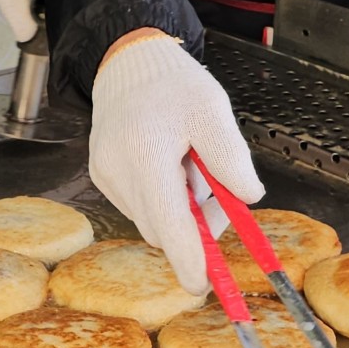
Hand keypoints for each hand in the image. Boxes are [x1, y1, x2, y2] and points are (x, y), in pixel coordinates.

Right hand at [89, 29, 263, 293]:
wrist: (130, 64)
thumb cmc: (175, 86)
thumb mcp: (213, 110)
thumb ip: (230, 156)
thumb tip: (247, 198)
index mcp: (145, 152)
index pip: (168, 221)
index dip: (187, 257)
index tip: (201, 284)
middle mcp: (117, 169)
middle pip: (161, 228)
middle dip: (194, 226)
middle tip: (220, 195)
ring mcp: (105, 176)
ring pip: (151, 220)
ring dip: (179, 209)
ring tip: (189, 165)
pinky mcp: (101, 177)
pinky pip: (139, 206)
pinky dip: (161, 197)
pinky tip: (167, 164)